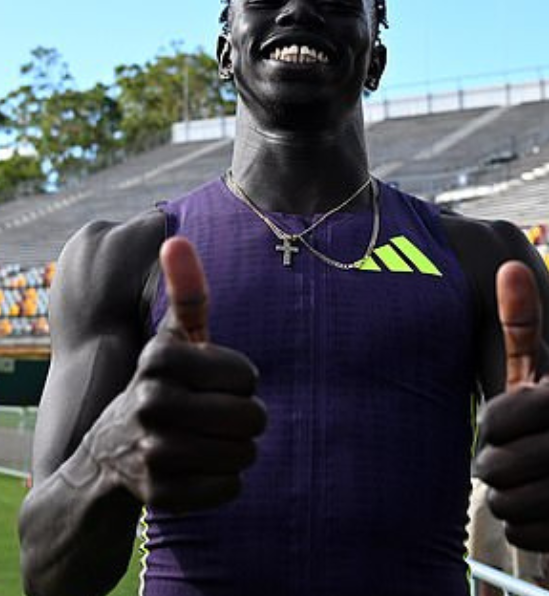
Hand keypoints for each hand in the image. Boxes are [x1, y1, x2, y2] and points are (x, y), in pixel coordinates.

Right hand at [85, 237, 266, 511]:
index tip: (214, 382)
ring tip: (207, 441)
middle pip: (252, 417)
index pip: (249, 376)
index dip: (241, 381)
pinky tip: (196, 469)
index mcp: (159, 359)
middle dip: (245, 418)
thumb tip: (174, 238)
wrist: (109, 457)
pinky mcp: (160, 496)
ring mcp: (151, 452)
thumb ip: (185, 294)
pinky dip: (224, 482)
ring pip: (245, 454)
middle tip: (215, 417)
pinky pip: (231, 488)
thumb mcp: (173, 341)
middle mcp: (149, 403)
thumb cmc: (162, 387)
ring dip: (237, 450)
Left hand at [475, 261, 548, 552]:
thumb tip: (507, 267)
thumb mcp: (523, 372)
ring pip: (507, 505)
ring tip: (522, 484)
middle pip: (496, 467)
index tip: (506, 424)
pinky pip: (527, 536)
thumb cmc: (535, 421)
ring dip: (503, 499)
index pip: (494, 420)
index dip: (488, 427)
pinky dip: (522, 530)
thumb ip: (516, 322)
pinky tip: (537, 512)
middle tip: (509, 460)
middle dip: (491, 468)